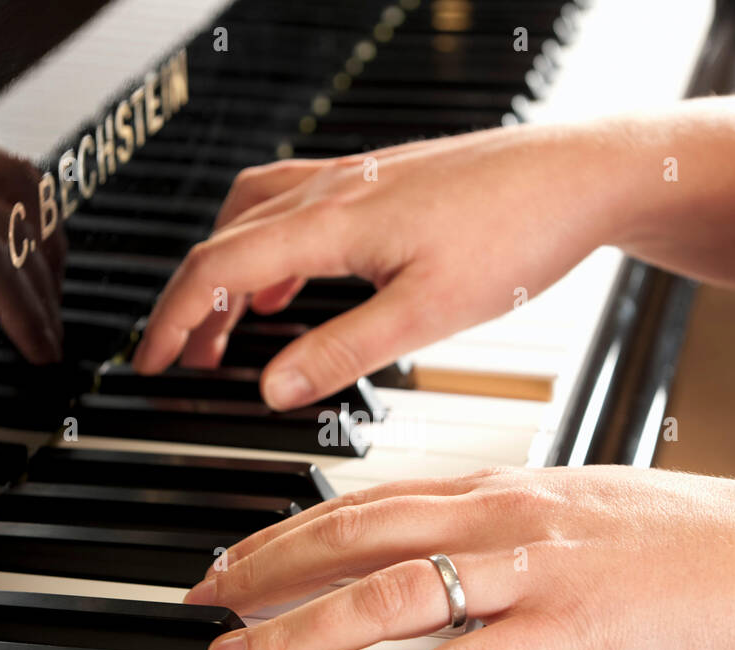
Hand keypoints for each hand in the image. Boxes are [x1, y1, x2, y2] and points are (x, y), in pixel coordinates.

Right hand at [133, 124, 616, 408]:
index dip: (175, 320)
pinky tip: (295, 285)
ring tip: (230, 329)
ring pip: (256, 217)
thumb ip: (343, 351)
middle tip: (185, 357)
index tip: (153, 361)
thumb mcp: (427, 313)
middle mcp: (333, 191)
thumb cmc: (519, 233)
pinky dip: (273, 251)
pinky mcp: (384, 182)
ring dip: (229, 272)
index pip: (217, 269)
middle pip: (225, 241)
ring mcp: (358, 180)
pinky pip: (298, 209)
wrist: (580, 176)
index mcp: (331, 222)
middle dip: (194, 303)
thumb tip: (273, 388)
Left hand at [186, 466, 734, 649]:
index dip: (296, 527)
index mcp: (512, 485)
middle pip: (358, 533)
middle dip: (268, 569)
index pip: (376, 498)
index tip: (244, 554)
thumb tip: (457, 544)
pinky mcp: (568, 637)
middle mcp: (509, 517)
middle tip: (207, 600)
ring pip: (388, 593)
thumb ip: (515, 522)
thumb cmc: (699, 542)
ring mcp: (535, 574)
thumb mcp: (591, 505)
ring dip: (301, 629)